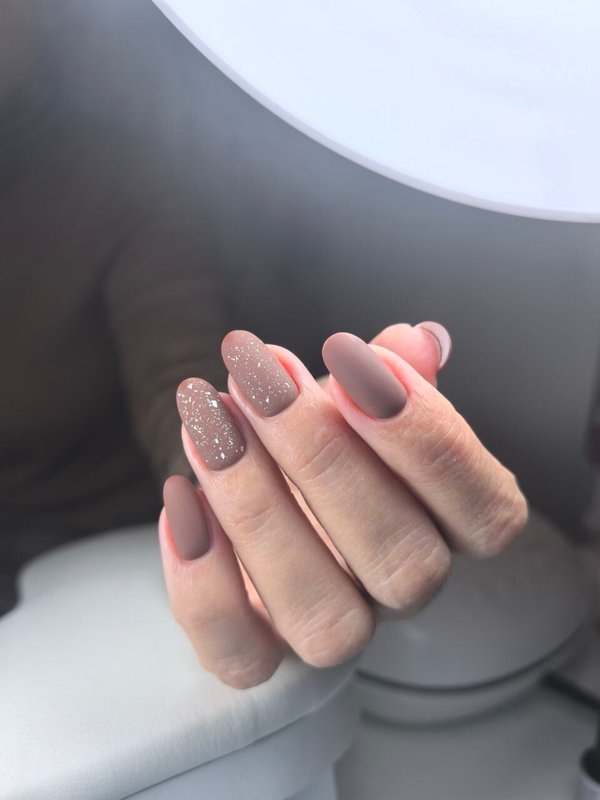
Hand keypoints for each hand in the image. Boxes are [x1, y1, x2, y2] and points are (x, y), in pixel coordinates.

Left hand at [159, 323, 526, 687]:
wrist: (263, 505)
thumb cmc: (322, 446)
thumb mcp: (357, 401)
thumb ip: (391, 377)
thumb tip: (417, 340)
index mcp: (447, 527)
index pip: (487, 513)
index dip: (430, 438)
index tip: (352, 358)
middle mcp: (400, 589)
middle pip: (404, 561)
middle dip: (325, 456)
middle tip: (262, 374)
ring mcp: (332, 633)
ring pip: (324, 618)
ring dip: (259, 509)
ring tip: (211, 420)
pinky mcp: (258, 659)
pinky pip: (239, 658)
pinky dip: (204, 583)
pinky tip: (181, 497)